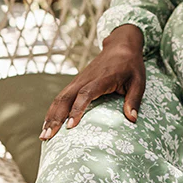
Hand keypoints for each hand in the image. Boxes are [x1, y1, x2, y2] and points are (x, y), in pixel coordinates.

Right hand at [40, 24, 144, 139]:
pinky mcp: (76, 82)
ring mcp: (78, 80)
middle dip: (55, 118)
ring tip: (43, 136)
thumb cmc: (131, 65)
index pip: (86, 94)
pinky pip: (61, 97)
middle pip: (66, 98)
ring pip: (60, 98)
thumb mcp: (138, 81)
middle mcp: (85, 79)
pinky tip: (48, 124)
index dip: (77, 110)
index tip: (70, 126)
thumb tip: (132, 120)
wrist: (121, 46)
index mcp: (102, 78)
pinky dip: (53, 111)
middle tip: (48, 137)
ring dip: (50, 116)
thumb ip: (134, 100)